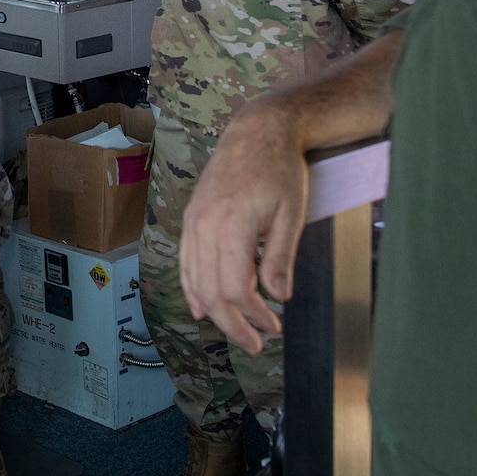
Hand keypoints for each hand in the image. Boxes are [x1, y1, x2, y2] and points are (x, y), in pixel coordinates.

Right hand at [179, 99, 306, 352]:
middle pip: (211, 291)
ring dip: (214, 311)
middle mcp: (204, 226)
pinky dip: (191, 287)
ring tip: (234, 331)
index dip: (253, 315)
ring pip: (194, 280)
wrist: (257, 132)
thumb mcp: (291, 214)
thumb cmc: (280, 170)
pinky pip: (185, 261)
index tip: (274, 327)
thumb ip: (280, 257)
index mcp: (231, 226)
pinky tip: (201, 307)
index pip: (234, 288)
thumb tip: (279, 297)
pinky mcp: (191, 218)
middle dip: (232, 323)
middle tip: (256, 344)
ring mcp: (193, 222)